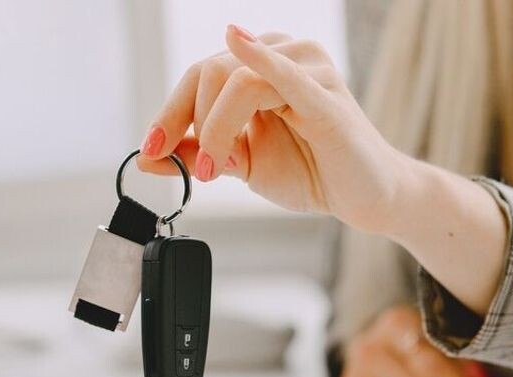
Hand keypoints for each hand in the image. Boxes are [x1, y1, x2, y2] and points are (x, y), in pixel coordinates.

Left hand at [136, 24, 412, 234]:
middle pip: (211, 72)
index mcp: (261, 66)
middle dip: (192, 124)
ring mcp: (308, 70)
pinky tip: (239, 42)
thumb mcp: (242, 163)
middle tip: (200, 173)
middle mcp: (285, 55)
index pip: (200, 74)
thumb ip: (200, 153)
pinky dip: (259, 59)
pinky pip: (284, 72)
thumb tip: (149, 157)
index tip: (151, 151)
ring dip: (216, 129)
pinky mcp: (326, 96)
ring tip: (218, 170)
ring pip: (236, 80)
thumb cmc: (312, 171)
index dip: (169, 112)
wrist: (364, 198)